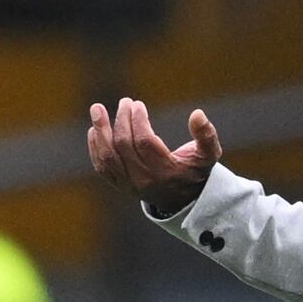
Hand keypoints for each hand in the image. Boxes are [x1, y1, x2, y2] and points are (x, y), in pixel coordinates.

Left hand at [88, 98, 221, 212]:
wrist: (182, 199)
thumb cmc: (195, 171)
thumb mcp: (208, 155)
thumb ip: (207, 135)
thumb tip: (197, 113)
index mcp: (166, 172)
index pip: (144, 142)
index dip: (138, 120)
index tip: (138, 105)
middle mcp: (145, 180)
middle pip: (124, 146)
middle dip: (122, 120)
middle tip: (126, 102)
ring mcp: (129, 185)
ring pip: (108, 156)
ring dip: (101, 131)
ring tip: (97, 109)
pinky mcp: (120, 185)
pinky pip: (102, 167)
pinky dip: (95, 148)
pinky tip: (94, 130)